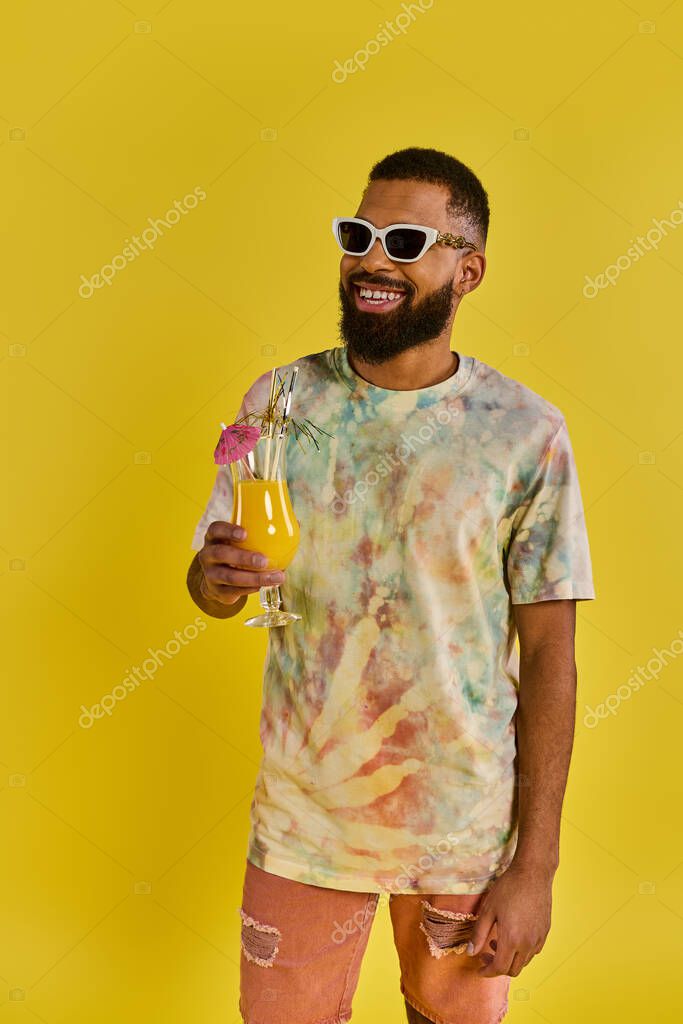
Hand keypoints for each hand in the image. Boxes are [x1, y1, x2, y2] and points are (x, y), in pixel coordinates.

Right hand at [198, 521, 285, 605]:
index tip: (245, 534)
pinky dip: (250, 589)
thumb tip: (296, 522)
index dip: (228, 531)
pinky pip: (233, 591)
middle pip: (221, 554)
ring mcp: (210, 574)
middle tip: (264, 560)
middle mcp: (207, 554)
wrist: (216, 579)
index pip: (215, 529)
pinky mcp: (216, 591)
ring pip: (230, 576)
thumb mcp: (242, 541)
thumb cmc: (235, 552)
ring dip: (254, 577)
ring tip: (275, 577)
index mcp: (214, 537)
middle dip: (243, 557)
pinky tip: (263, 586)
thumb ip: (263, 532)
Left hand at [467, 861, 552, 977]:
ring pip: (524, 962)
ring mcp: (538, 938)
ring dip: (509, 959)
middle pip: (513, 970)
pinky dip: (521, 952)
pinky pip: (533, 951)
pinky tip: (514, 936)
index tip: (479, 968)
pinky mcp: (545, 932)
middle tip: (485, 954)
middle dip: (497, 967)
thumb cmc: (508, 888)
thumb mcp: (488, 909)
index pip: (499, 968)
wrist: (533, 873)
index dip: (487, 972)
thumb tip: (470, 952)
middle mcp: (528, 943)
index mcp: (512, 939)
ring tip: (497, 941)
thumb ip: (479, 934)